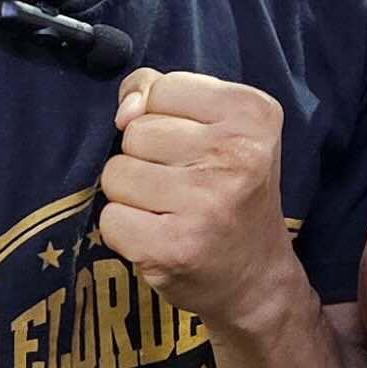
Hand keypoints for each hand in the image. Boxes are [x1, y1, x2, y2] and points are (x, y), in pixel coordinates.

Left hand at [99, 69, 297, 336]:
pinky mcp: (174, 247)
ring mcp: (206, 204)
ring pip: (116, 173)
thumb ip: (162, 94)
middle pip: (136, 131)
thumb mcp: (219, 126)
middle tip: (187, 186)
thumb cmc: (230, 192)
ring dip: (133, 194)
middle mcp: (237, 156)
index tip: (198, 148)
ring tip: (172, 210)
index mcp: (254, 115)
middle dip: (147, 157)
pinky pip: (110, 218)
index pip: (163, 88)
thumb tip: (124, 111)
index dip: (165, 118)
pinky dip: (125, 230)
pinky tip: (160, 237)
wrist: (256, 279)